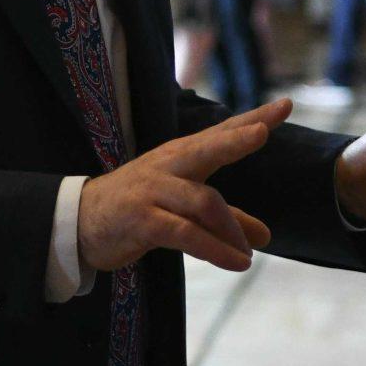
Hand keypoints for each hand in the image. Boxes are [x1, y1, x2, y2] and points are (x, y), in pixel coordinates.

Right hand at [78, 99, 290, 274]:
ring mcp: (154, 191)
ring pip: (202, 201)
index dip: (253, 119)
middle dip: (235, 139)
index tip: (285, 104)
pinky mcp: (143, 220)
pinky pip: (186, 233)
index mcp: (181, 156)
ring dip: (232, 230)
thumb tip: (266, 236)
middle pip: (206, 148)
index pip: (221, 132)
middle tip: (263, 132)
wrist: (80, 221)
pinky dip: (215, 249)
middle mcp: (169, 166)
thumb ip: (226, 219)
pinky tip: (236, 261)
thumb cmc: (138, 207)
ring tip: (249, 255)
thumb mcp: (183, 208)